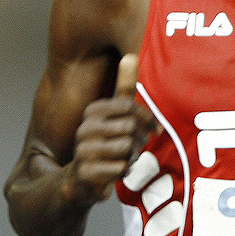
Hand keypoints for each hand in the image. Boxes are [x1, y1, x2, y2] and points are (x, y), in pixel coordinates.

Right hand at [65, 54, 155, 207]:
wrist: (81, 179)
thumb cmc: (105, 143)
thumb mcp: (115, 115)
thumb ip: (124, 87)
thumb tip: (130, 55)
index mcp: (93, 111)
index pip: (131, 108)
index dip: (147, 120)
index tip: (153, 130)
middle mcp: (85, 127)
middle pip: (131, 129)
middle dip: (138, 141)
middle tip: (134, 148)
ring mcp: (83, 150)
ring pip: (127, 149)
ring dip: (131, 158)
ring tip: (121, 159)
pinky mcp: (87, 172)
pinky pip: (121, 168)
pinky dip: (124, 172)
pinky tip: (114, 171)